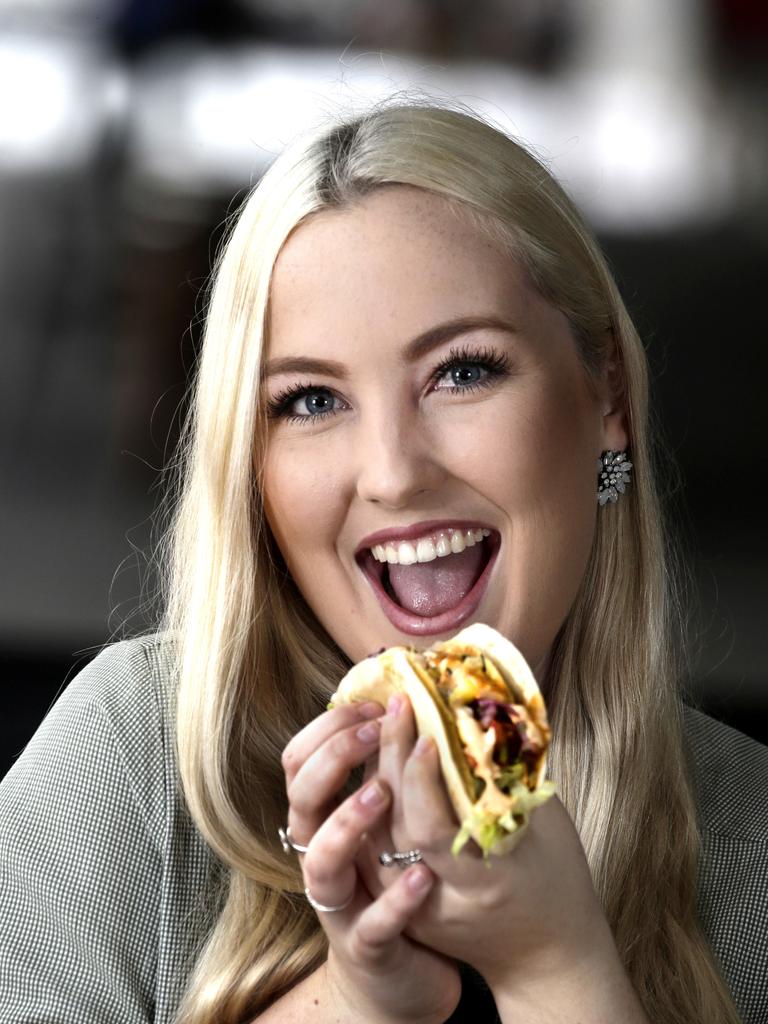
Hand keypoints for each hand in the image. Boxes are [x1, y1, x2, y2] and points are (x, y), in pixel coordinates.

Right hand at [281, 702, 461, 1023]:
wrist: (398, 970)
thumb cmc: (389, 879)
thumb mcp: (382, 821)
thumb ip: (382, 770)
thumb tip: (403, 702)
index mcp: (321, 820)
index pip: (299, 760)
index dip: (328, 727)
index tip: (373, 706)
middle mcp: (318, 855)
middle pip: (300, 798)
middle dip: (333, 759)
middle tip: (375, 731)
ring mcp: (337, 903)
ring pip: (321, 860)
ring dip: (348, 821)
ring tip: (383, 793)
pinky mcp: (365, 946)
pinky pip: (372, 924)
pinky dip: (395, 900)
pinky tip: (423, 878)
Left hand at [357, 695, 611, 993]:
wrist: (547, 957)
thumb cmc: (558, 881)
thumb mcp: (550, 829)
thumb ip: (516, 779)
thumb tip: (489, 717)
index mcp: (485, 885)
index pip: (434, 830)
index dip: (422, 780)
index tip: (424, 732)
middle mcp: (441, 900)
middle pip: (400, 827)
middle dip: (394, 760)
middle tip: (396, 705)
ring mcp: (417, 907)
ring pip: (378, 836)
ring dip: (377, 776)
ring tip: (383, 722)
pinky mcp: (402, 905)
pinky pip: (376, 848)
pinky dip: (374, 804)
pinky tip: (376, 762)